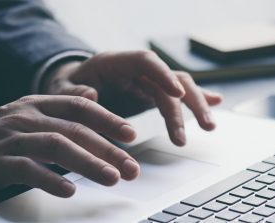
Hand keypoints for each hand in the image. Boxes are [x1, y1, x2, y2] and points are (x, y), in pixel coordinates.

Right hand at [0, 95, 138, 197]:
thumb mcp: (29, 113)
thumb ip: (61, 109)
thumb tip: (93, 97)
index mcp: (37, 104)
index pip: (80, 107)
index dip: (108, 119)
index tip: (131, 134)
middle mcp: (27, 117)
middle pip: (74, 131)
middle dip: (107, 149)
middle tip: (130, 167)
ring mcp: (11, 138)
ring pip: (56, 147)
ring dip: (87, 163)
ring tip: (111, 178)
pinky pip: (27, 169)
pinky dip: (50, 179)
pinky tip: (70, 190)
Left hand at [44, 51, 221, 145]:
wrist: (73, 85)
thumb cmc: (68, 85)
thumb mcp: (61, 89)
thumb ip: (73, 91)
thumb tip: (91, 95)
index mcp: (115, 63)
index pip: (145, 61)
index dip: (162, 75)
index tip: (177, 93)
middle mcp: (135, 70)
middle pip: (169, 78)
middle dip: (186, 102)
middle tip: (198, 128)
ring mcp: (145, 82)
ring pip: (178, 88)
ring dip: (195, 105)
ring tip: (209, 127)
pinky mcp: (149, 94)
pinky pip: (174, 96)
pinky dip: (194, 100)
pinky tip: (214, 105)